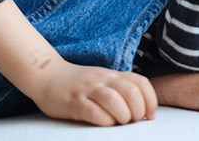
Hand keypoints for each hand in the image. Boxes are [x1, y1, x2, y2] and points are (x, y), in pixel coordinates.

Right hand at [30, 59, 157, 125]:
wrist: (47, 75)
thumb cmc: (78, 83)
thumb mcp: (102, 81)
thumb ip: (120, 90)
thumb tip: (141, 111)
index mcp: (113, 76)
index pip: (141, 83)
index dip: (151, 101)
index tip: (149, 116)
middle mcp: (103, 80)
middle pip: (132, 92)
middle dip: (138, 111)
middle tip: (131, 121)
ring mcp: (89, 90)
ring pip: (115, 101)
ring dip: (122, 117)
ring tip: (118, 123)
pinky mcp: (75, 102)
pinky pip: (94, 112)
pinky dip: (104, 121)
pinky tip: (103, 124)